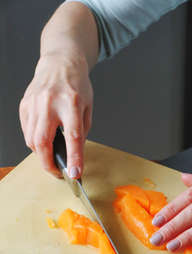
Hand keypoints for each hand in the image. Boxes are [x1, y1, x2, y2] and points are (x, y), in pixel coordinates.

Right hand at [19, 52, 92, 177]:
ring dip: (41, 154)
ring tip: (52, 156)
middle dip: (49, 163)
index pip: (73, 136)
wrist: (59, 63)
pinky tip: (44, 141)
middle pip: (43, 141)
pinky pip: (26, 131)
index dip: (74, 158)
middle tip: (57, 172)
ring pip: (31, 140)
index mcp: (71, 102)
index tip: (75, 174)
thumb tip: (74, 156)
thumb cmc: (76, 86)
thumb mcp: (87, 108)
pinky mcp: (24, 105)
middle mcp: (49, 103)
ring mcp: (34, 104)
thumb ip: (81, 132)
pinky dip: (34, 142)